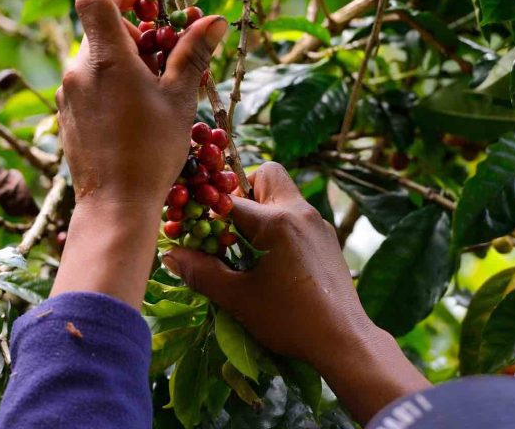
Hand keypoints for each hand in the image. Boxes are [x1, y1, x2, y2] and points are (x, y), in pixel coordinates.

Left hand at [51, 0, 227, 306]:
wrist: (114, 204)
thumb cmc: (152, 151)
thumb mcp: (180, 100)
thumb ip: (193, 55)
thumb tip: (214, 20)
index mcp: (106, 59)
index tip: (144, 3)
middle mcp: (78, 70)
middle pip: (101, 31)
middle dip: (134, 37)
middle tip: (163, 63)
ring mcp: (68, 93)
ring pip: (95, 60)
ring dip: (123, 64)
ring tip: (152, 94)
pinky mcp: (66, 114)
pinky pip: (87, 85)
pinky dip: (110, 86)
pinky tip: (132, 116)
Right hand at [162, 162, 428, 421]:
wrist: (344, 340)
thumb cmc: (289, 319)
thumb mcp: (238, 298)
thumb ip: (201, 272)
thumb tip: (170, 255)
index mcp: (276, 221)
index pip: (228, 200)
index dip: (205, 211)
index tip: (193, 227)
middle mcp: (299, 212)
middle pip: (266, 174)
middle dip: (242, 191)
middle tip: (229, 225)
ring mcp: (317, 224)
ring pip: (283, 195)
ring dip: (262, 210)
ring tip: (248, 247)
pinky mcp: (327, 240)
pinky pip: (297, 216)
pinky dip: (280, 226)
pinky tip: (273, 261)